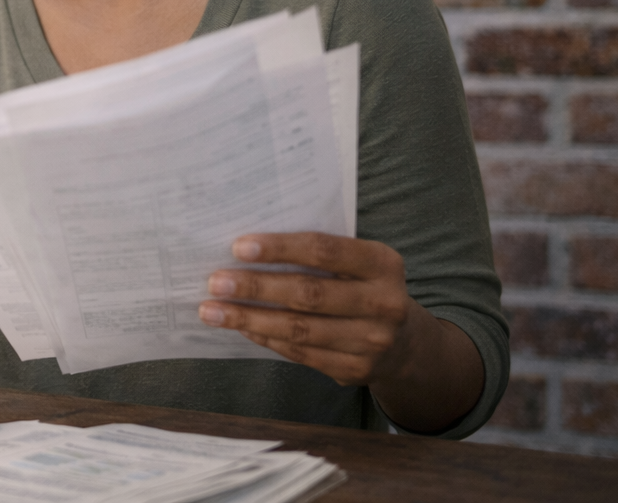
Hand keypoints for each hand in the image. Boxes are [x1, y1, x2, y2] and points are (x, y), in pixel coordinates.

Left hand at [198, 232, 411, 386]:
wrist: (405, 342)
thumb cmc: (362, 286)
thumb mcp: (357, 262)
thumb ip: (318, 252)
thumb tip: (246, 249)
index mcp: (382, 263)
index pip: (324, 250)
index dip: (279, 248)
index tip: (238, 247)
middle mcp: (384, 303)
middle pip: (307, 293)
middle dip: (255, 288)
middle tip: (215, 282)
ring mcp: (372, 341)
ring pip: (299, 329)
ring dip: (249, 319)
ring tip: (212, 311)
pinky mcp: (355, 369)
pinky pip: (300, 352)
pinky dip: (265, 338)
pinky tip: (241, 328)